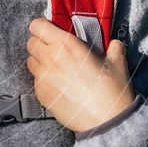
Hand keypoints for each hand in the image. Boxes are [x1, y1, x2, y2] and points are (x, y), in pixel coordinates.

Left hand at [26, 17, 135, 132]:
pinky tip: (59, 86)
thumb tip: (115, 43)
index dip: (42, 27)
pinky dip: (43, 80)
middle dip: (40, 44)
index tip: (50, 32)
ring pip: (30, 62)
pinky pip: (35, 80)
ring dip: (39, 62)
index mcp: (67, 44)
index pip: (37, 25)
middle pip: (30, 43)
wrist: (106, 121)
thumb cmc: (112, 89)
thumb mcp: (117, 63)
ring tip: (56, 69)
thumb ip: (114, 48)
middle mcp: (51, 58)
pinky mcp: (41, 94)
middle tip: (54, 51)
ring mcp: (43, 77)